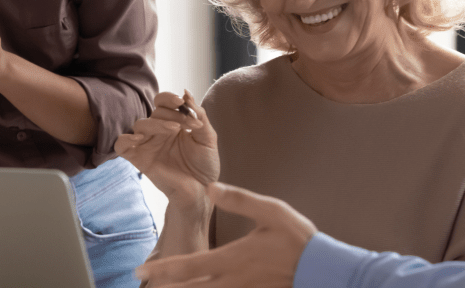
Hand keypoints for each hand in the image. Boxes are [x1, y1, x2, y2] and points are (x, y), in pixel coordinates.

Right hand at [114, 90, 219, 202]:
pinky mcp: (138, 159)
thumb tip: (187, 92)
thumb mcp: (208, 137)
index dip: (169, 98)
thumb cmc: (204, 165)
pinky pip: (121, 144)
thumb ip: (199, 115)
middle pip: (155, 112)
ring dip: (156, 123)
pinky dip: (126, 139)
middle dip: (171, 114)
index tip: (181, 101)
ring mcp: (147, 145)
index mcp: (173, 122)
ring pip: (140, 124)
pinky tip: (140, 140)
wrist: (201, 191)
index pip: (163, 102)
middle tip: (186, 125)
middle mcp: (158, 131)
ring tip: (173, 130)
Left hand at [135, 182, 317, 287]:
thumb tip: (210, 187)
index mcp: (233, 258)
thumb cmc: (297, 238)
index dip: (163, 269)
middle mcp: (233, 280)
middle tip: (145, 284)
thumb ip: (239, 199)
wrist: (322, 269)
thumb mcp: (271, 210)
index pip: (188, 266)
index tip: (141, 268)